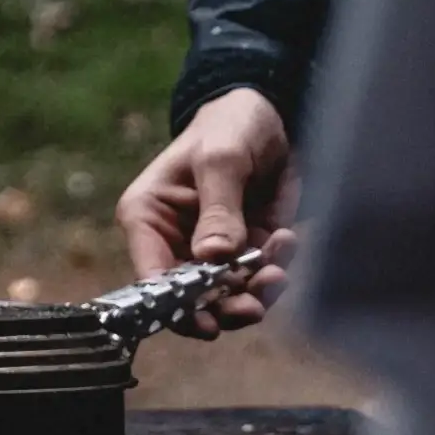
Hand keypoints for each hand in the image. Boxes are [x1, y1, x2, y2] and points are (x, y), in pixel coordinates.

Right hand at [116, 87, 298, 339]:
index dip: (175, 308)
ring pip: (227, 298)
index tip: (206, 322)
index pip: (151, 277)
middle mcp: (174, 243)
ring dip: (254, 294)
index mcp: (148, 220)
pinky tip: (286, 240)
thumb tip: (213, 257)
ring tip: (277, 273)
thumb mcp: (221, 158)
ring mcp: (211, 252)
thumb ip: (218, 208)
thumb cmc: (229, 125)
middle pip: (189, 300)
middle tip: (252, 307)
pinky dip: (275, 271)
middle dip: (222, 308)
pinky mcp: (247, 251)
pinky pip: (258, 280)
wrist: (271, 112)